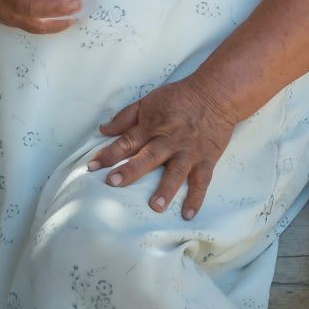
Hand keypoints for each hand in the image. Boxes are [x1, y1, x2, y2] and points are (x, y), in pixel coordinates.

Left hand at [87, 78, 241, 219]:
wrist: (216, 94)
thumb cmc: (180, 97)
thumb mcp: (149, 101)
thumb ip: (125, 117)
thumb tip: (103, 130)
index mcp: (152, 126)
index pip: (126, 141)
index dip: (108, 153)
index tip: (91, 167)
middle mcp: (169, 140)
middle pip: (148, 156)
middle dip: (131, 169)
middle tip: (114, 182)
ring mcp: (189, 151)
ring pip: (176, 171)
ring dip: (166, 188)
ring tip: (156, 206)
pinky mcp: (207, 159)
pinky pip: (202, 180)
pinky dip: (196, 197)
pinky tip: (188, 215)